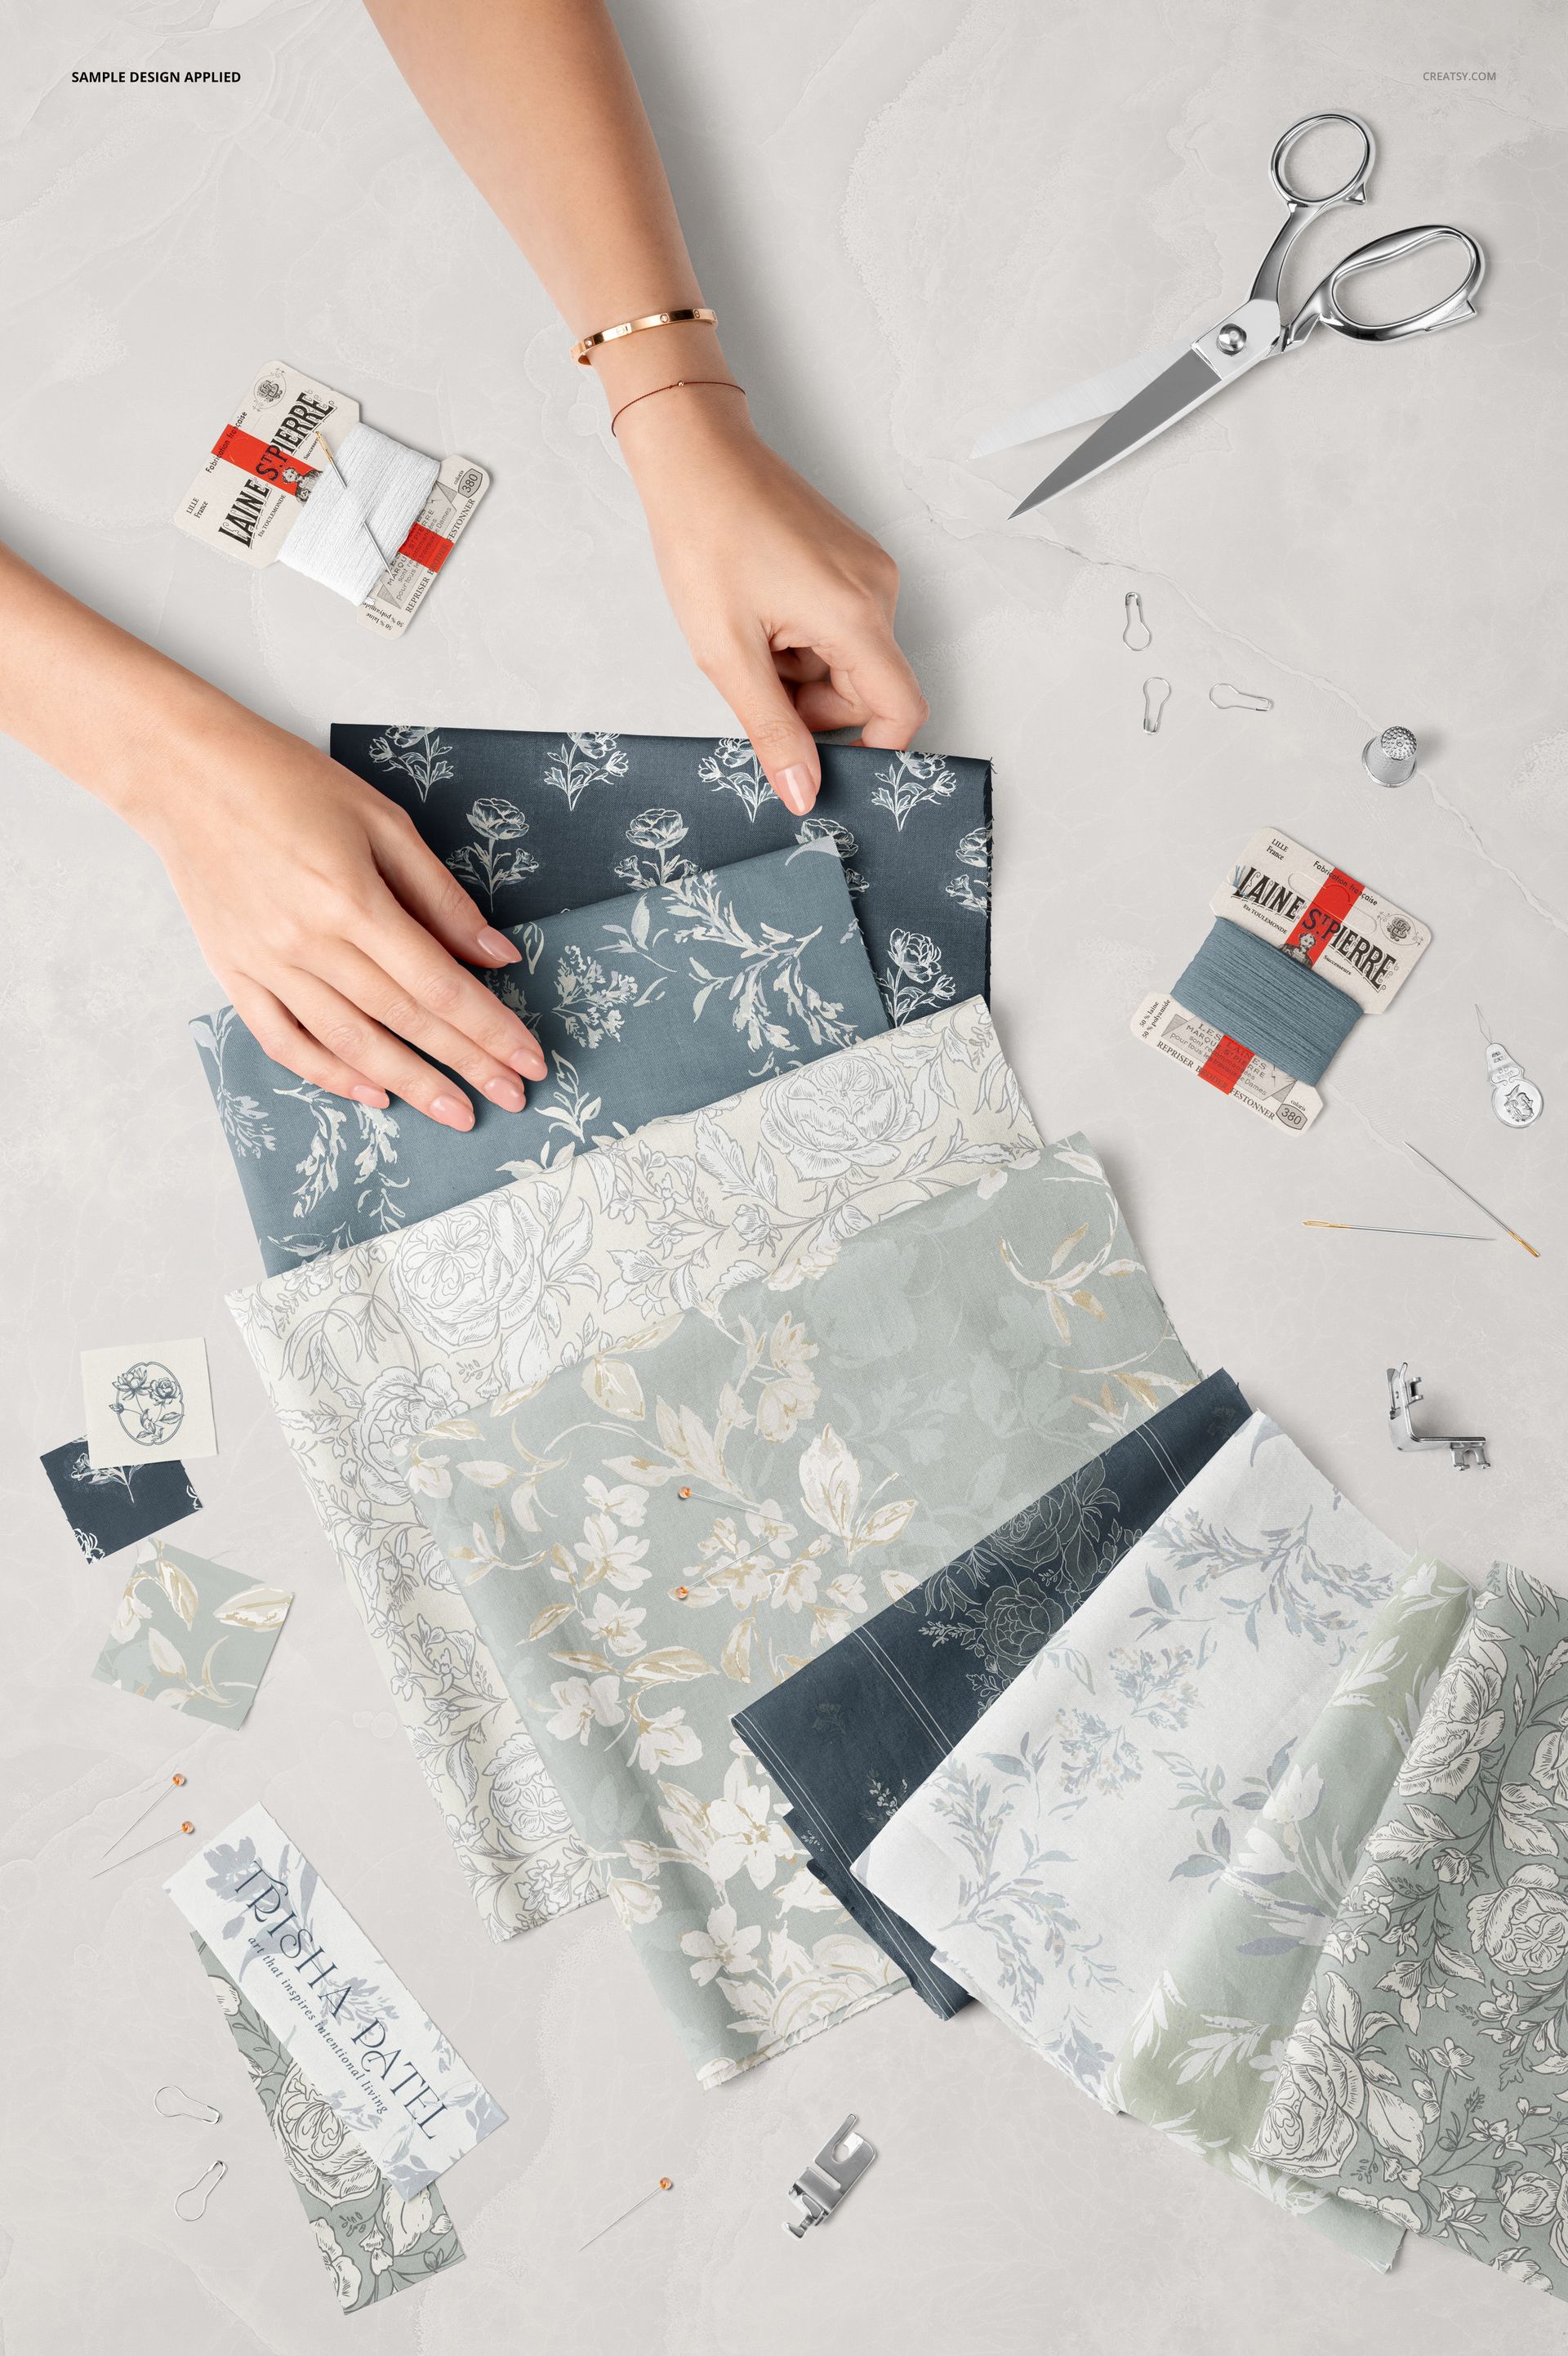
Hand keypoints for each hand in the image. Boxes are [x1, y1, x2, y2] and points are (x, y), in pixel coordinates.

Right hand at [134, 709, 545, 1128]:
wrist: (183, 773)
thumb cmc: (287, 782)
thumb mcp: (381, 820)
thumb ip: (440, 895)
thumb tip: (496, 955)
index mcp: (352, 899)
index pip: (439, 985)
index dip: (490, 1029)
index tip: (529, 1060)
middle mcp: (309, 943)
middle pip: (405, 1021)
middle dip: (467, 1065)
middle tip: (512, 1098)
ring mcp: (267, 964)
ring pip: (350, 1043)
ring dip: (410, 1084)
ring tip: (455, 1112)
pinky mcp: (234, 973)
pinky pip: (285, 1041)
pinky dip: (330, 1074)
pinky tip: (373, 1094)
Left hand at [616, 390, 927, 813]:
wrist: (693, 455)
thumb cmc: (704, 537)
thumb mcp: (727, 654)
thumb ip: (772, 731)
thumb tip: (804, 792)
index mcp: (856, 614)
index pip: (902, 712)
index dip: (871, 752)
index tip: (823, 763)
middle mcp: (877, 590)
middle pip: (868, 690)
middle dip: (813, 704)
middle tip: (754, 676)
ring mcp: (867, 571)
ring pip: (848, 661)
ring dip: (801, 670)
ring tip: (752, 633)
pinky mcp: (850, 560)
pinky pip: (839, 627)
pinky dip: (802, 638)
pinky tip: (763, 612)